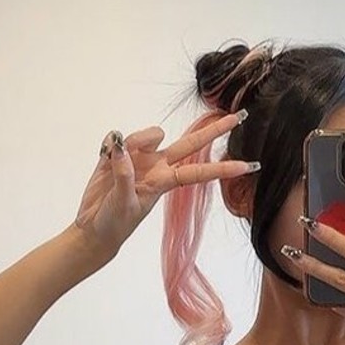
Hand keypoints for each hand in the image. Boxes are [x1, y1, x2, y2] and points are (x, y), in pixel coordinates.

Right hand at [72, 112, 259, 260]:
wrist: (94, 229)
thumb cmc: (114, 223)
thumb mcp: (123, 203)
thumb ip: (124, 175)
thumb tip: (121, 147)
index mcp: (164, 182)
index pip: (199, 172)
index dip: (224, 168)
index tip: (249, 166)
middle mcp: (157, 167)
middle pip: (191, 144)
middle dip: (214, 130)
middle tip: (238, 116)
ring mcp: (139, 159)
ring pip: (148, 135)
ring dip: (136, 139)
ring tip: (116, 154)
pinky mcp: (117, 154)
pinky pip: (116, 138)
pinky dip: (110, 143)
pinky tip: (105, 153)